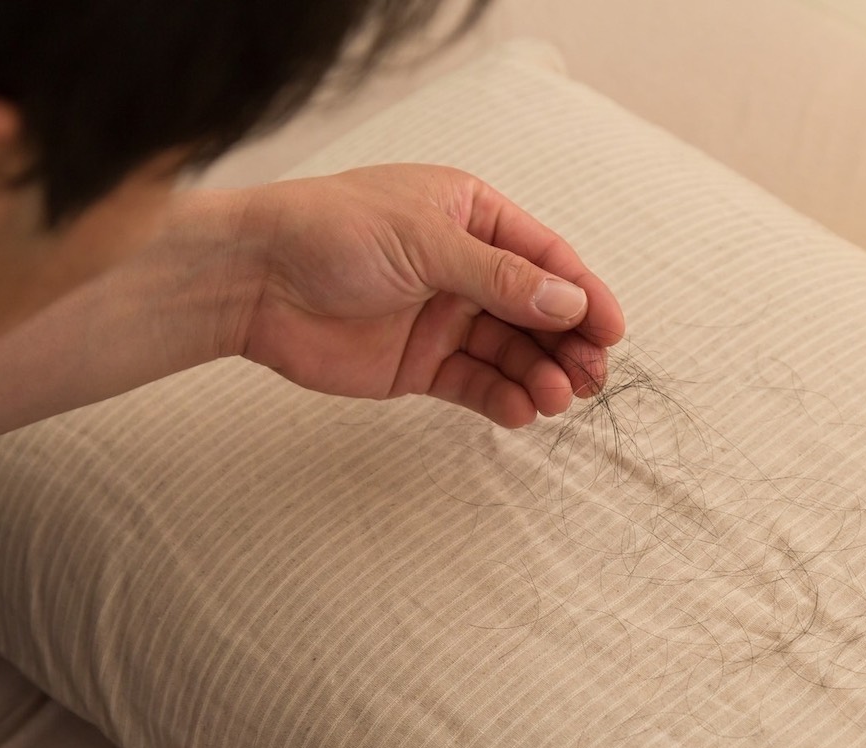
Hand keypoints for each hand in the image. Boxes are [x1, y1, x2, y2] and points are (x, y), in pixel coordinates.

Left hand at [224, 164, 624, 427]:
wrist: (253, 280)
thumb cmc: (332, 233)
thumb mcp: (426, 241)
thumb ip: (499, 278)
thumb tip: (569, 303)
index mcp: (470, 217)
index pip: (544, 259)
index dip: (583, 294)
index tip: (612, 330)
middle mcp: (464, 268)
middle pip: (536, 311)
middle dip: (568, 344)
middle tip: (591, 377)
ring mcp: (442, 318)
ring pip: (509, 352)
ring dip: (539, 375)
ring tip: (556, 398)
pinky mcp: (418, 365)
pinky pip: (472, 384)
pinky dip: (500, 399)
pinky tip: (522, 411)